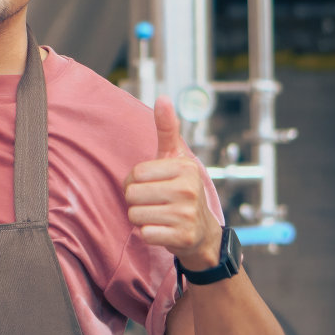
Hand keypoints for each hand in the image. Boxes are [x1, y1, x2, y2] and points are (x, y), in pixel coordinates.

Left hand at [123, 96, 221, 271]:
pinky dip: (149, 234)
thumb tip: (163, 97)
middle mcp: (188, 189)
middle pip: (131, 194)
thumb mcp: (176, 158)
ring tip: (160, 216)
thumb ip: (167, 129)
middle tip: (156, 203)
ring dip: (142, 218)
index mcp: (184, 167)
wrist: (203, 232)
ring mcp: (186, 214)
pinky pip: (144, 233)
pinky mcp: (182, 237)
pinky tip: (164, 230)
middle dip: (137, 201)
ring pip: (135, 215)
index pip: (134, 174)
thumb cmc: (182, 190)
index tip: (153, 185)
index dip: (136, 182)